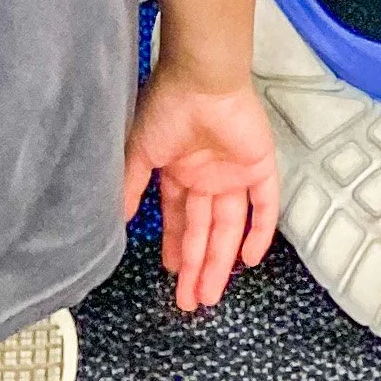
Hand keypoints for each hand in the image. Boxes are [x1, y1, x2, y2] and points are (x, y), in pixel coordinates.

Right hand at [122, 66, 279, 314]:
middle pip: (204, 229)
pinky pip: (265, 204)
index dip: (176, 245)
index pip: (180, 217)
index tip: (171, 273)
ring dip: (220, 260)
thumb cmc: (166, 110)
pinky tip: (248, 260)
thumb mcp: (138, 150)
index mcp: (180, 169)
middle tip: (189, 302)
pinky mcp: (260, 164)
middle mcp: (208, 175)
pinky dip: (260, 231)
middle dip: (196, 265)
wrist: (201, 79)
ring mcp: (235, 171)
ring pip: (230, 225)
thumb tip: (115, 221)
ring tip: (208, 295)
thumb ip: (129, 186)